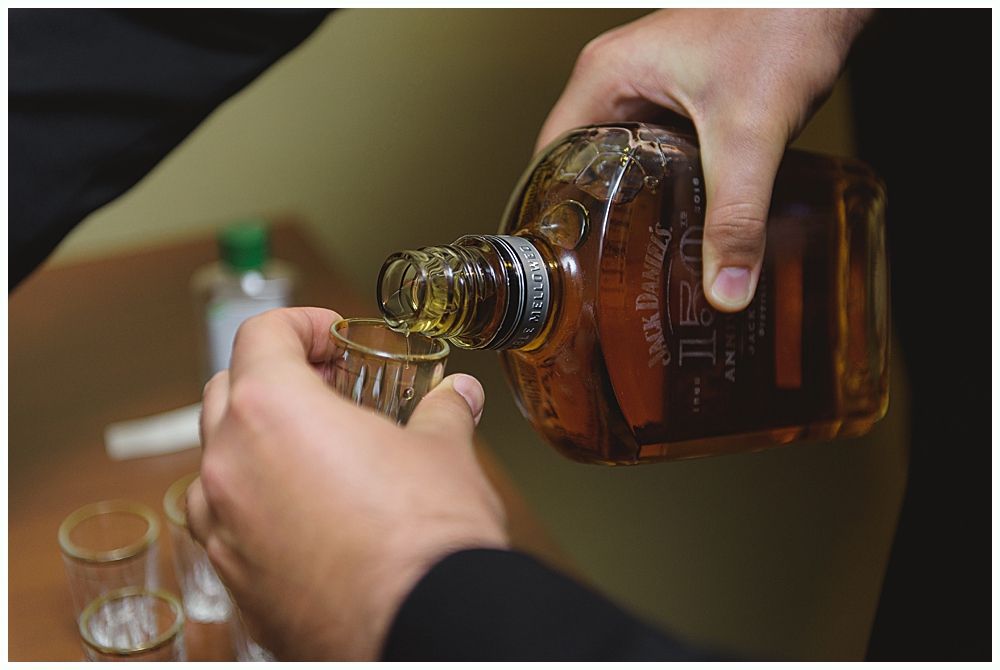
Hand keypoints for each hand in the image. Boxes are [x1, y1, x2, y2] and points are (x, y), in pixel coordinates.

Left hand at [186, 307, 508, 659]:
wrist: (425, 628)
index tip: (334, 337)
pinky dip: (255, 506)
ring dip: (255, 444)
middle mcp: (230, 466)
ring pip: (215, 463)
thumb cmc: (426, 539)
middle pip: (226, 392)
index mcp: (273, 412)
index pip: (261, 334)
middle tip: (329, 390)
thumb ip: (442, 411)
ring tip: (314, 454)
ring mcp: (222, 530)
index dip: (302, 323)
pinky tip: (307, 517)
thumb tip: (457, 395)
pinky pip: (226, 526)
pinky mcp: (233, 583)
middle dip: (274, 379)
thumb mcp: (444, 453)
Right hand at [538, 9, 871, 311]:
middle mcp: (620, 80)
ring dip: (632, 204)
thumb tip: (726, 286)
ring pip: (623, 161)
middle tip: (602, 273)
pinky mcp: (686, 96)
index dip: (550, 211)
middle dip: (595, 217)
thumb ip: (737, 214)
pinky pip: (658, 152)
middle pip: (583, 165)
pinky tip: (682, 221)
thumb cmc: (784, 19)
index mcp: (605, 76)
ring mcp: (653, 86)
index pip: (548, 157)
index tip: (560, 260)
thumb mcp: (750, 132)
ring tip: (635, 259)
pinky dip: (666, 187)